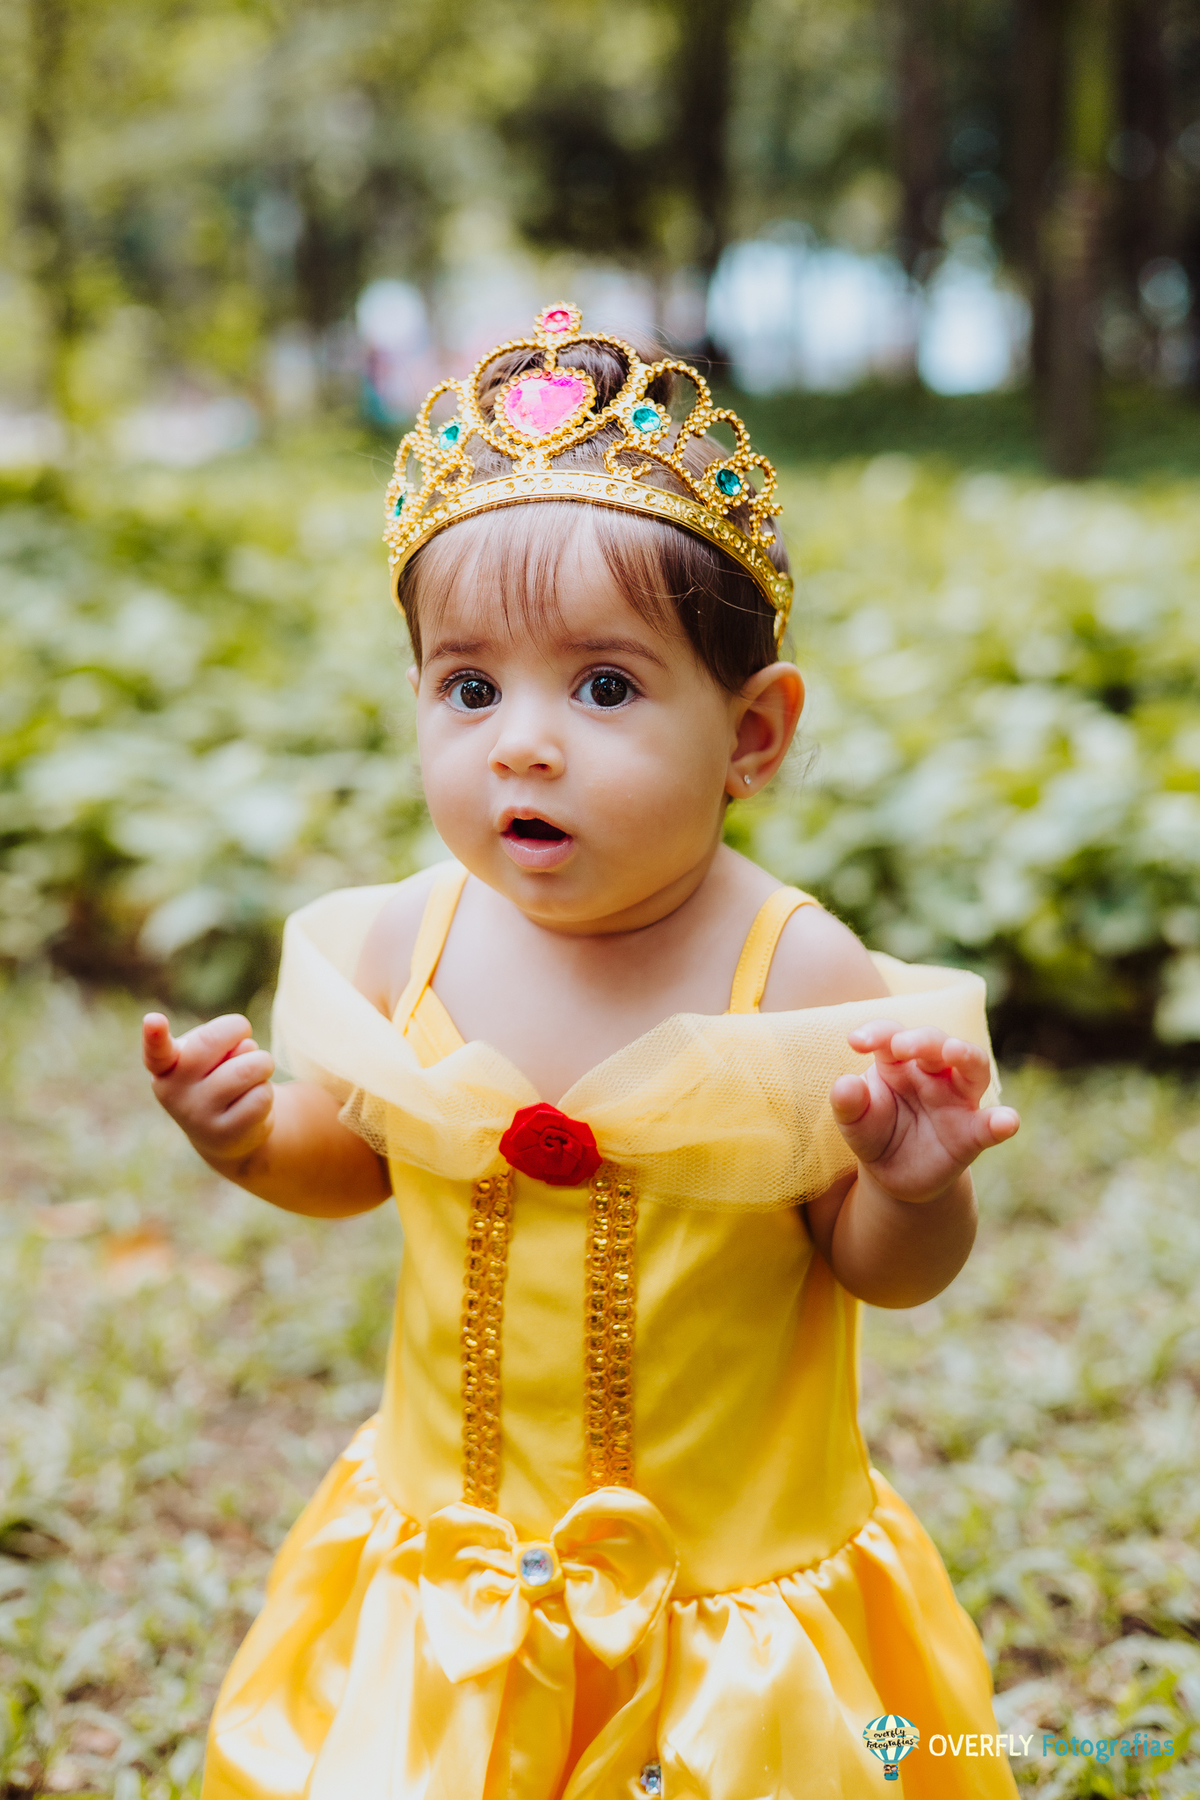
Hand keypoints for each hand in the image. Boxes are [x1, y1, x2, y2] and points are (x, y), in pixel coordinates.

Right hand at [143, 1012, 275, 1166]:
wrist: (224, 1132)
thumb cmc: (214, 1076)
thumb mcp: (209, 1055)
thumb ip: (217, 1044)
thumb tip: (245, 1050)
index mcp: (165, 1065)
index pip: (157, 1050)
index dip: (154, 1034)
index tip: (153, 1020)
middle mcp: (174, 1091)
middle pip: (212, 1042)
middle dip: (239, 1029)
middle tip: (245, 1042)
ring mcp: (197, 1116)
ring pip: (248, 1068)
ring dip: (263, 1062)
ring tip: (254, 1073)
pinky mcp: (225, 1134)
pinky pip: (262, 1096)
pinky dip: (266, 1090)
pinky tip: (253, 1101)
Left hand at [830, 1021, 1018, 1204]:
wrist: (894, 1177)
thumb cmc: (874, 1134)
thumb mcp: (854, 1123)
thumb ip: (848, 1104)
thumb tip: (844, 1084)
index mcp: (897, 1063)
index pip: (891, 1036)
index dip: (877, 1033)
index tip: (856, 1041)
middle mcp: (932, 1073)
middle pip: (935, 1042)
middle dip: (921, 1039)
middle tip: (902, 1045)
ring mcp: (956, 1100)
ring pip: (972, 1067)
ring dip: (965, 1055)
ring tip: (955, 1051)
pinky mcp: (972, 1134)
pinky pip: (989, 1125)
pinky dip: (1001, 1122)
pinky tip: (1007, 1121)